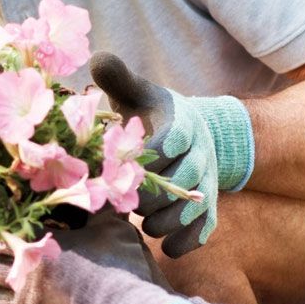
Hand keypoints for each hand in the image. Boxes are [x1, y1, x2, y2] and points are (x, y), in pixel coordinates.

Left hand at [90, 53, 253, 258]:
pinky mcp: (208, 208)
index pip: (170, 142)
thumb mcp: (138, 94)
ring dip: (162, 222)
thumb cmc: (152, 115)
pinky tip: (164, 246)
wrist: (193, 134)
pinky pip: (204, 231)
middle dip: (148, 196)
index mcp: (182, 125)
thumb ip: (118, 78)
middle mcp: (200, 154)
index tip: (122, 165)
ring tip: (142, 222)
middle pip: (181, 181)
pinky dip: (184, 243)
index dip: (146, 156)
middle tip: (125, 199)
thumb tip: (96, 57)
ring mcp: (206, 183)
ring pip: (192, 210)